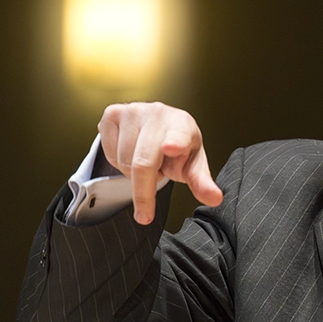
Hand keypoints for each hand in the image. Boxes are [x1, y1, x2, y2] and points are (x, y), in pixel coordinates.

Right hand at [98, 102, 223, 223]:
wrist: (159, 127)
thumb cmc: (178, 146)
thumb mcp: (192, 164)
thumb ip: (201, 182)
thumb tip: (214, 199)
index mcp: (183, 125)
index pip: (179, 136)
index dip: (175, 143)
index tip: (171, 148)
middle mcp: (158, 113)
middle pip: (143, 163)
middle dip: (143, 192)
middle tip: (147, 210)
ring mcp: (133, 111)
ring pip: (123, 161)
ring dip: (133, 174)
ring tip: (147, 163)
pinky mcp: (112, 114)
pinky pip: (108, 153)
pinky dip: (117, 163)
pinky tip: (131, 153)